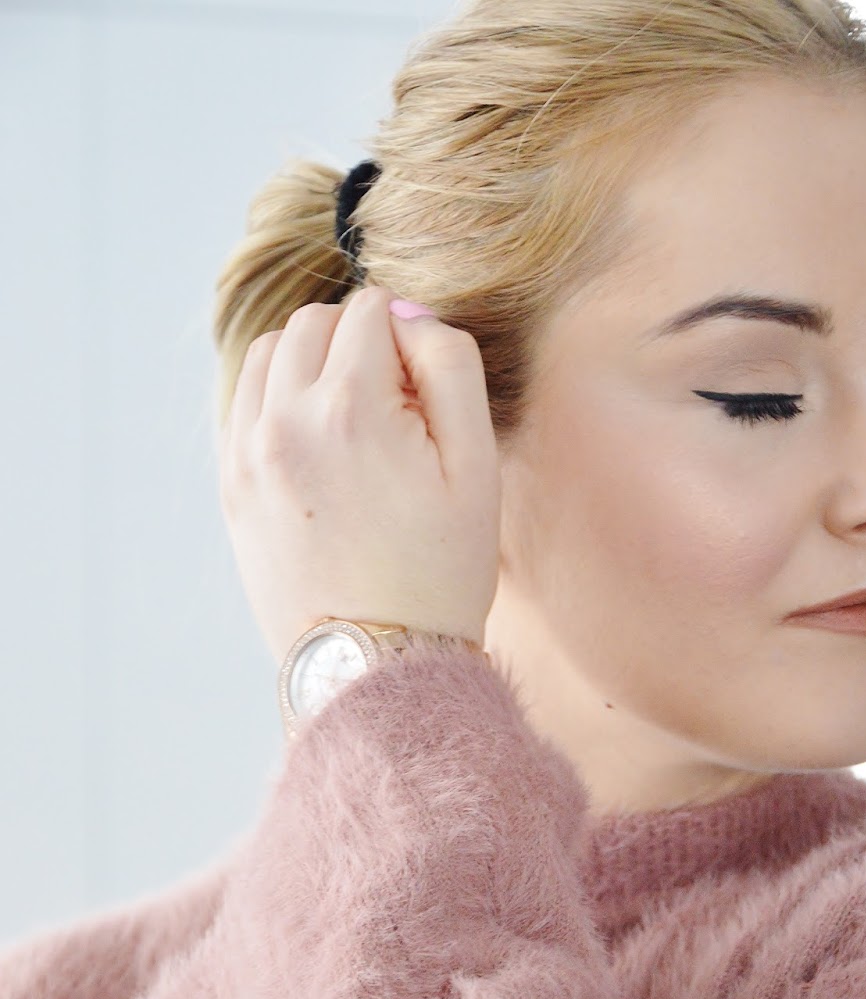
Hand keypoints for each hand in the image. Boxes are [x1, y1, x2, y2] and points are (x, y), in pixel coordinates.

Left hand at [218, 285, 501, 667]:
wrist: (375, 666)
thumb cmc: (439, 574)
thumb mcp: (476, 468)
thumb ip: (449, 366)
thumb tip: (406, 313)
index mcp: (349, 409)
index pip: (371, 309)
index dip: (410, 342)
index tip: (424, 403)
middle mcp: (284, 421)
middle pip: (315, 323)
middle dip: (359, 346)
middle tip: (395, 415)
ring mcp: (248, 455)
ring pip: (272, 354)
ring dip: (313, 365)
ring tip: (354, 426)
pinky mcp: (232, 486)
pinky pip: (247, 404)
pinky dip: (281, 402)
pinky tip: (320, 449)